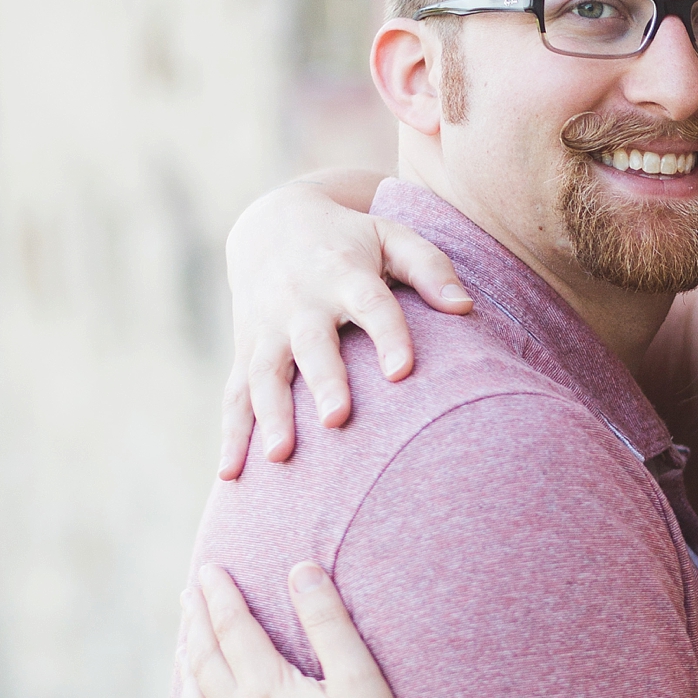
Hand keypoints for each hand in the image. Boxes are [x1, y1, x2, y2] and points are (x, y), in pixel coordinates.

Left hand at [180, 561, 422, 697]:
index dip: (221, 596)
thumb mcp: (360, 680)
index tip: (210, 569)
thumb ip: (329, 622)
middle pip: (205, 661)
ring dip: (186, 669)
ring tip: (183, 646)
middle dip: (196, 623)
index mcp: (266, 689)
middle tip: (189, 595)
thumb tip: (302, 571)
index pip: (234, 629)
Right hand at [221, 180, 471, 477]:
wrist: (271, 222)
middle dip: (324, 381)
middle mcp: (301, 302)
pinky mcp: (246, 351)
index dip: (388, 335)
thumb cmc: (350, 239)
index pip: (371, 304)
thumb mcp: (392, 236)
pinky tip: (231, 475)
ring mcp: (268, 328)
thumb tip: (465, 307)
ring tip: (281, 456)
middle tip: (338, 419)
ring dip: (271, 415)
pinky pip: (234, 396)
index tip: (403, 371)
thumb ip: (430, 267)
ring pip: (266, 374)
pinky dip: (231, 435)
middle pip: (312, 345)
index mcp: (344, 274)